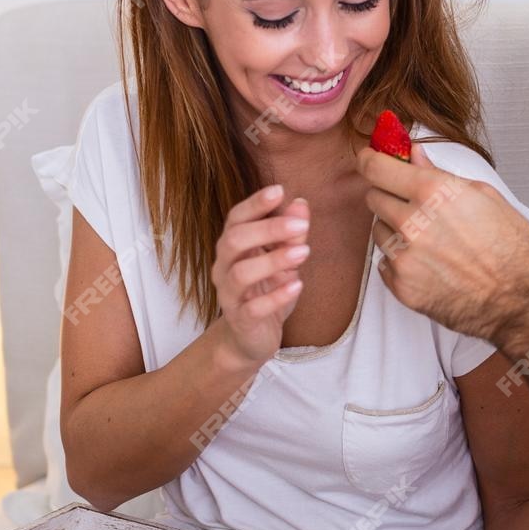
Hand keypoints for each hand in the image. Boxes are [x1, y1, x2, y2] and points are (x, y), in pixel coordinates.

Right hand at [211, 185, 310, 366]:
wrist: (251, 338)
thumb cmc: (266, 292)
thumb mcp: (285, 260)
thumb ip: (292, 234)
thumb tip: (301, 203)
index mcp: (232, 247)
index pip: (236, 219)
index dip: (255, 204)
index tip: (279, 190)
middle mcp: (224, 267)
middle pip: (234, 240)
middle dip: (268, 229)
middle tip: (301, 225)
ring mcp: (229, 295)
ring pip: (240, 273)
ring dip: (274, 260)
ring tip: (304, 253)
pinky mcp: (240, 320)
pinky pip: (253, 308)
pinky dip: (276, 296)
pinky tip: (297, 285)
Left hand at [358, 143, 528, 344]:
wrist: (522, 299)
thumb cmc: (512, 248)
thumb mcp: (483, 196)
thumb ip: (439, 173)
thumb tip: (414, 155)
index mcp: (433, 192)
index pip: (376, 168)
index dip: (370, 160)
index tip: (370, 160)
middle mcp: (412, 223)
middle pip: (373, 198)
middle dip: (388, 196)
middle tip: (413, 205)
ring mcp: (404, 257)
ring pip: (378, 232)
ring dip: (395, 231)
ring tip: (431, 240)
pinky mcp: (402, 286)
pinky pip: (386, 264)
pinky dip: (401, 262)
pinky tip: (431, 264)